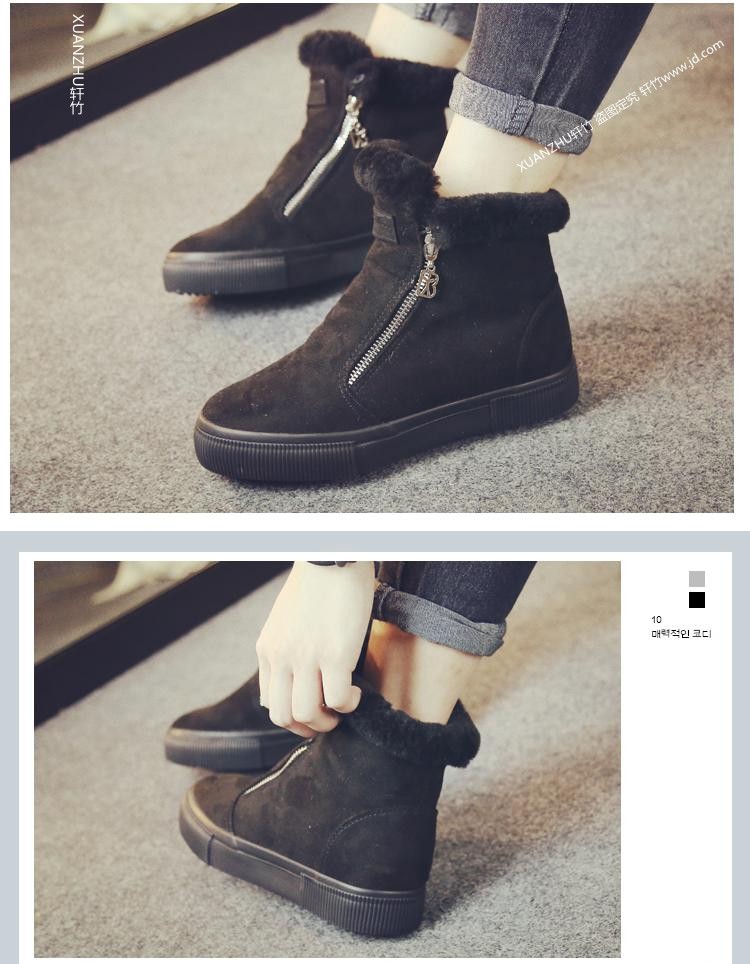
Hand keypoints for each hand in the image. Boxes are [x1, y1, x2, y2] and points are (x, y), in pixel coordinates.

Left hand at [256, 562, 374, 736]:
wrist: (332, 557)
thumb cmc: (318, 585)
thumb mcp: (287, 620)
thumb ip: (287, 648)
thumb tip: (300, 677)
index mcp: (267, 649)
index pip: (269, 703)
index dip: (292, 717)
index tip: (312, 711)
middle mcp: (281, 656)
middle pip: (283, 717)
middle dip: (307, 728)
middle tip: (328, 720)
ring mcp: (306, 657)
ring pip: (307, 714)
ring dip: (328, 720)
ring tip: (343, 708)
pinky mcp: (334, 654)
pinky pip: (338, 700)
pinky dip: (349, 705)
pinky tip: (356, 693)